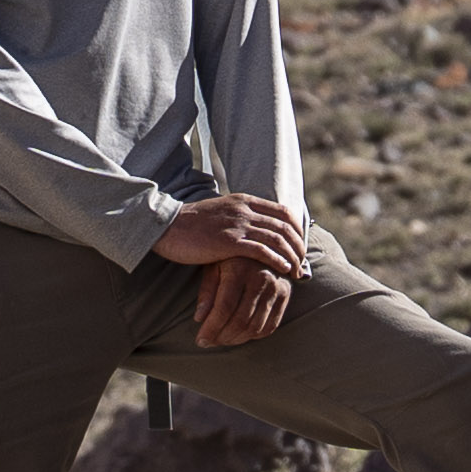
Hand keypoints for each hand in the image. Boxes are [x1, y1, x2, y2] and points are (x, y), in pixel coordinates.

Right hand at [156, 190, 310, 351]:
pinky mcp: (229, 242)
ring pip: (277, 239)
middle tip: (304, 262)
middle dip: (299, 245)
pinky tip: (284, 270)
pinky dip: (277, 260)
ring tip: (298, 271)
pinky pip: (262, 251)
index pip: (283, 211)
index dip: (297, 229)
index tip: (300, 245)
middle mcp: (244, 209)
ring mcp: (237, 225)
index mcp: (244, 201)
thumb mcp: (220, 213)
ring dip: (292, 256)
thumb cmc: (190, 225)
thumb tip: (254, 227)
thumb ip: (239, 217)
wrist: (166, 226)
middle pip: (285, 226)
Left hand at [190, 256, 291, 350]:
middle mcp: (261, 278)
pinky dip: (254, 336)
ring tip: (222, 340)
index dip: (211, 328)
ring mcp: (276, 287)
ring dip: (236, 339)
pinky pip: (270, 325)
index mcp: (239, 269)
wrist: (262, 243)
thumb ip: (207, 291)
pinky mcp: (285, 295)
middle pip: (240, 319)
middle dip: (222, 337)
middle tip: (209, 342)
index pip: (225, 307)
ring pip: (255, 326)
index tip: (200, 340)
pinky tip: (239, 335)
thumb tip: (199, 319)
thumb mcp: (213, 266)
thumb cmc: (230, 256)